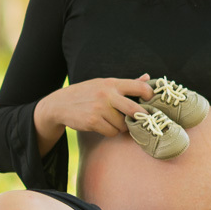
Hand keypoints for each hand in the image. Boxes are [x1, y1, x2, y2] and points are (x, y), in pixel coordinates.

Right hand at [36, 74, 154, 137]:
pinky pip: (112, 132)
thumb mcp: (104, 84)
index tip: (150, 103)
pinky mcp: (93, 121)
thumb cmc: (87, 93)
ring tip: (113, 121)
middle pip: (135, 110)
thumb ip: (126, 83)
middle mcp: (107, 94)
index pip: (139, 87)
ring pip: (123, 125)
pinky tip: (103, 126)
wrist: (60, 104)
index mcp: (112, 83)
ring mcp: (100, 108)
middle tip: (142, 121)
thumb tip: (147, 77)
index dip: (150, 96)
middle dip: (141, 118)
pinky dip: (110, 132)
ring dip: (121, 127)